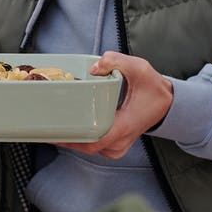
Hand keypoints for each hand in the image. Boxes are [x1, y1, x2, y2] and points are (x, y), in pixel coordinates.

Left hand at [57, 51, 173, 158]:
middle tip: (45, 128)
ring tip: (52, 128)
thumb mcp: (140, 68)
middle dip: (65, 139)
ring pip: (89, 149)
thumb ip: (117, 62)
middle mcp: (120, 141)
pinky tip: (68, 130)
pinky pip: (93, 147)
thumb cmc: (153, 88)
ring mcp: (117, 146)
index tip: (54, 133)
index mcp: (125, 125)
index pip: (95, 140)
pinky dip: (80, 139)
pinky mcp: (114, 146)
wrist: (166, 103)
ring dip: (71, 140)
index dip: (72, 139)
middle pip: (86, 147)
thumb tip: (94, 67)